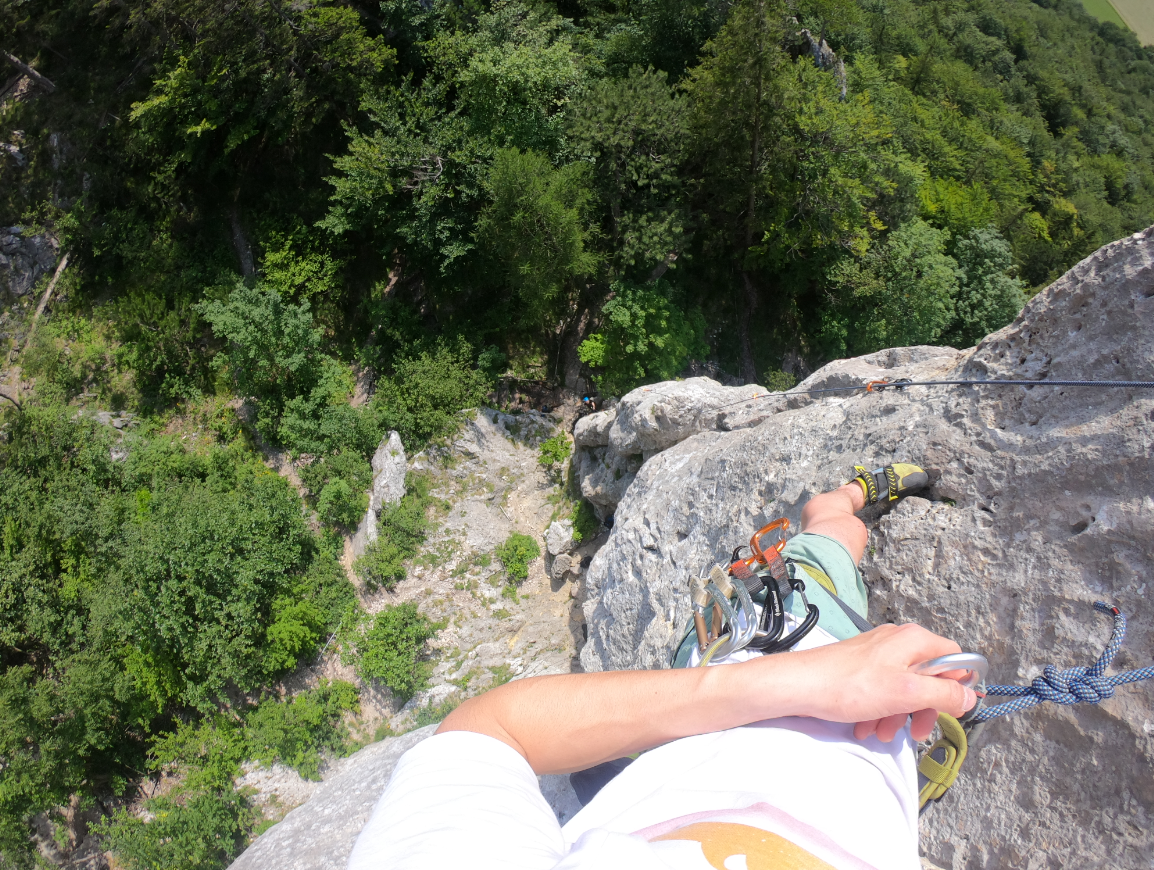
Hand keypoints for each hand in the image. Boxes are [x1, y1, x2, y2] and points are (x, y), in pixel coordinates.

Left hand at [773, 623, 976, 741]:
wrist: (800, 685)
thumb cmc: (851, 685)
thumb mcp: (906, 693)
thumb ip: (943, 694)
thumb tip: (970, 697)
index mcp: (914, 640)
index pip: (955, 659)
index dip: (957, 686)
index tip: (950, 710)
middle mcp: (898, 642)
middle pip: (929, 679)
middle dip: (922, 709)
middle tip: (915, 732)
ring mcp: (878, 654)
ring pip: (904, 690)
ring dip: (897, 716)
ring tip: (879, 732)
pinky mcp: (862, 668)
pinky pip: (882, 691)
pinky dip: (879, 711)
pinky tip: (865, 727)